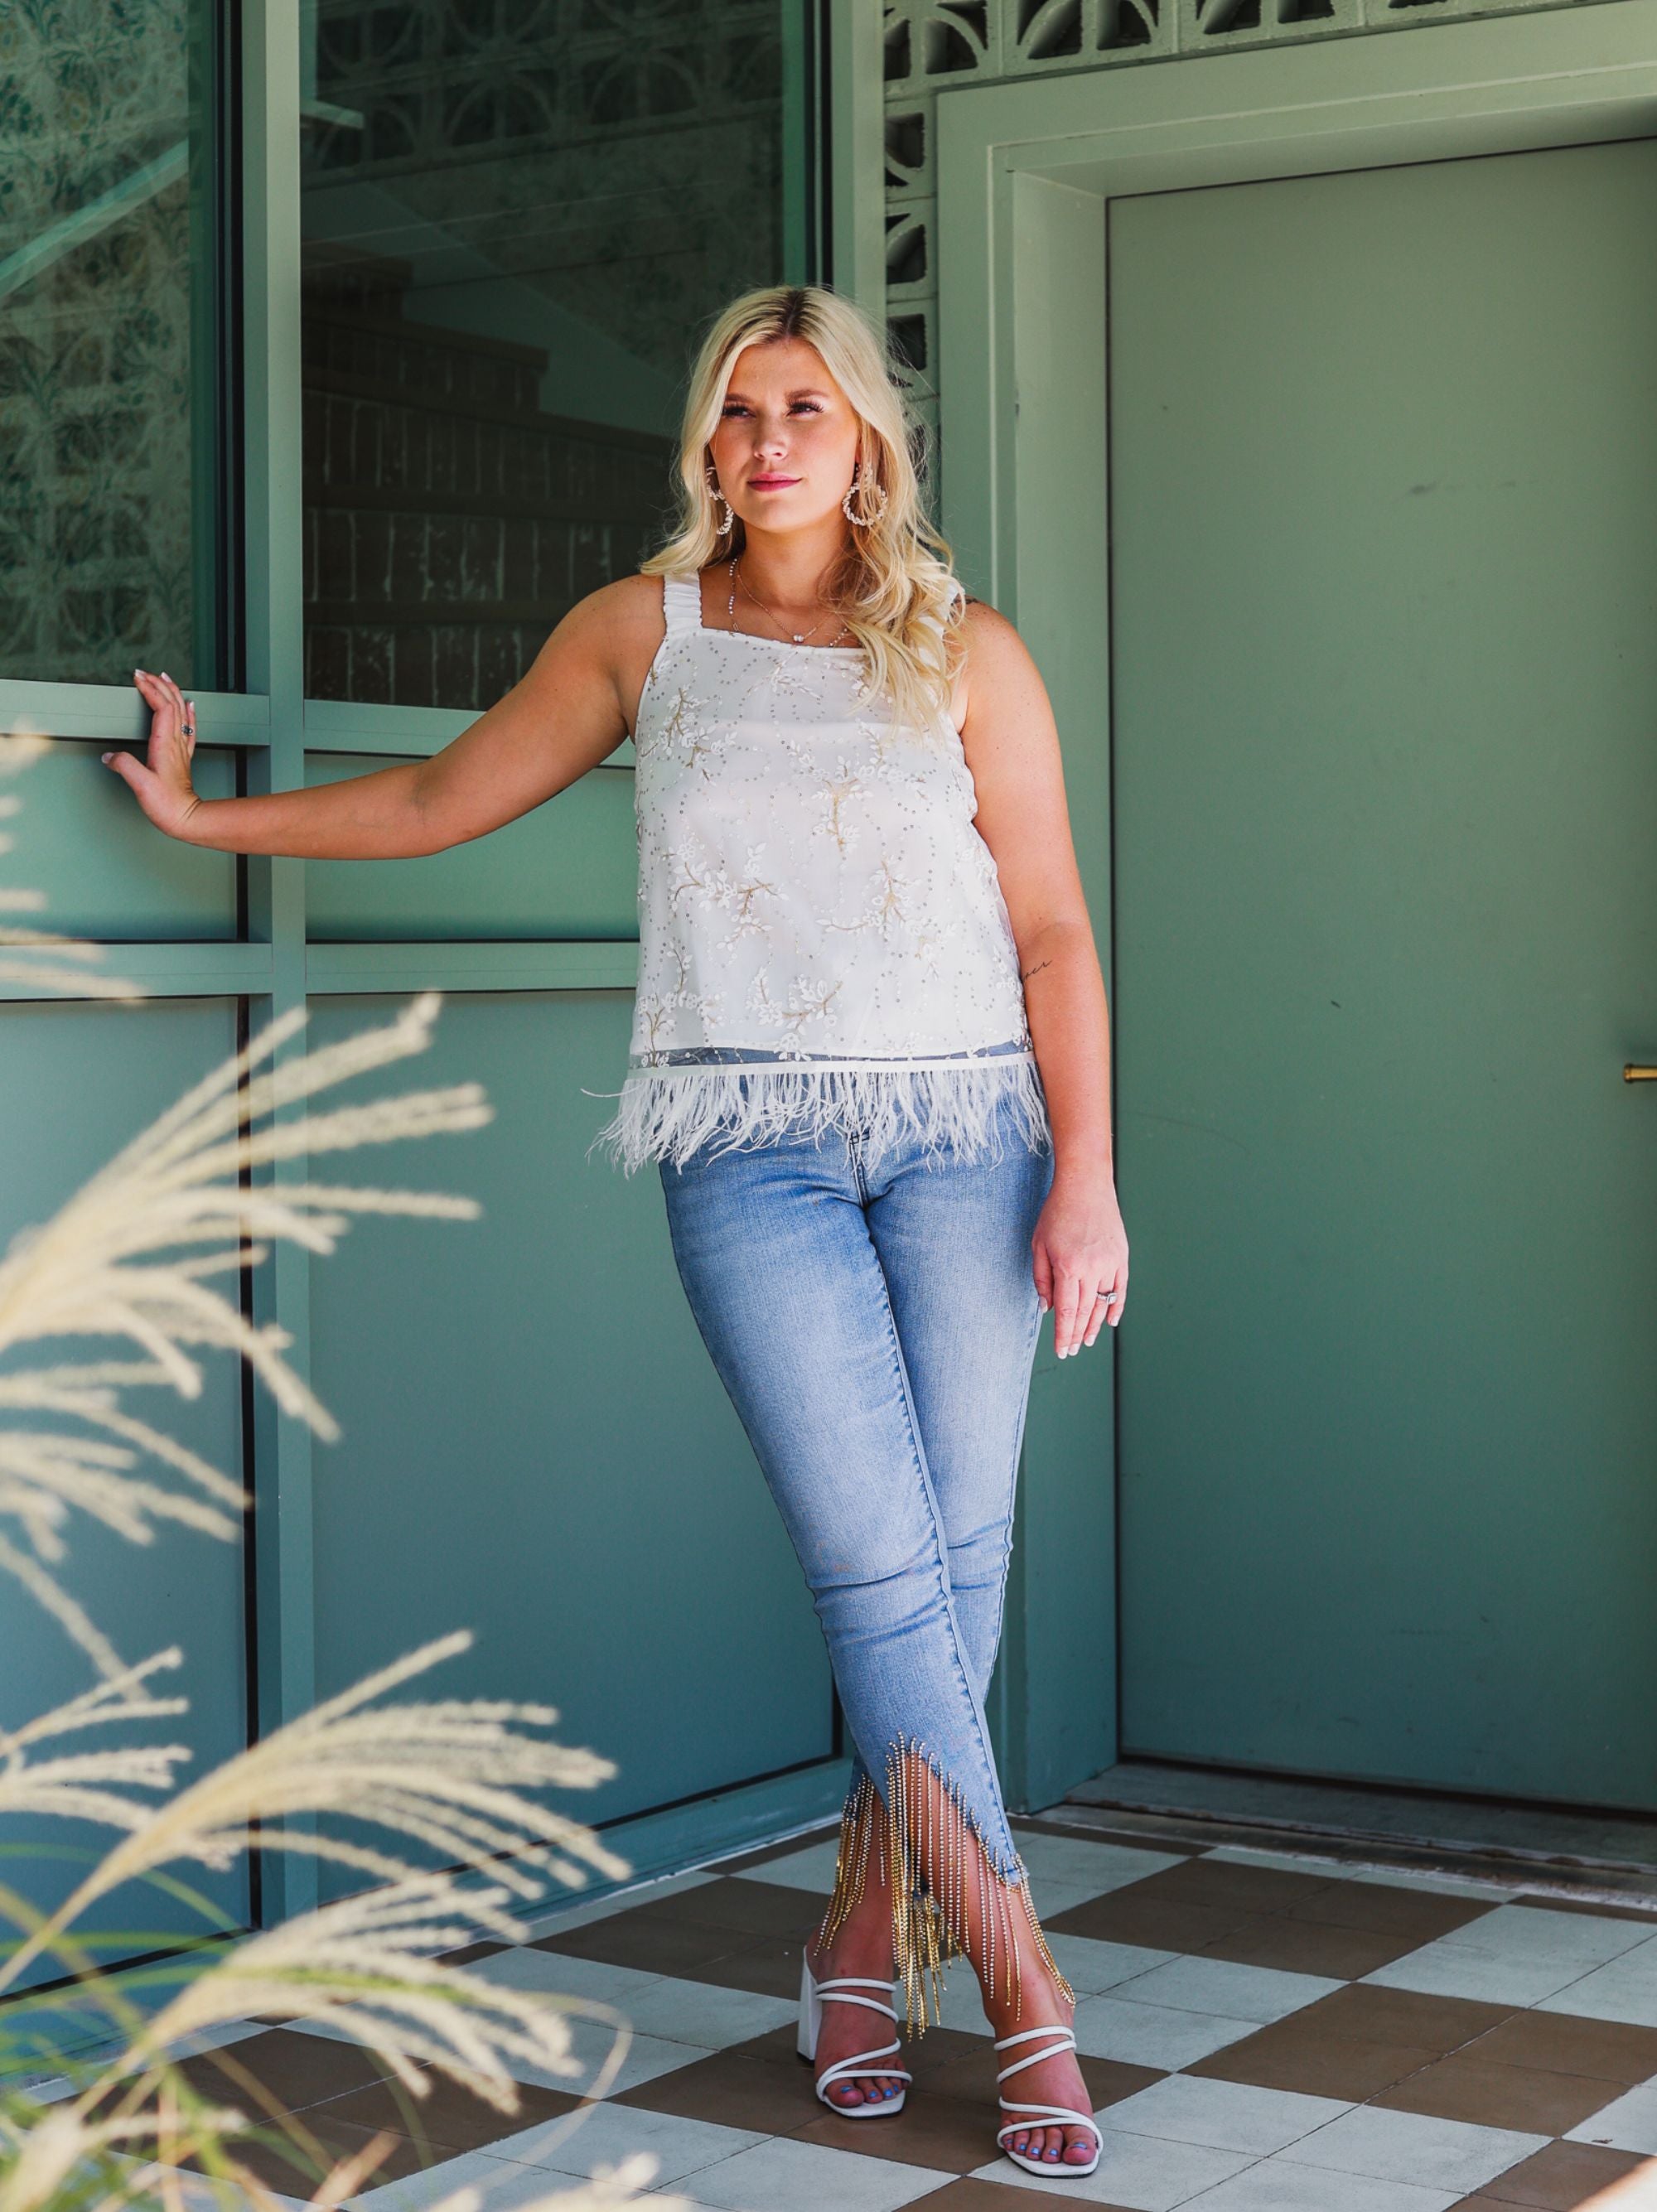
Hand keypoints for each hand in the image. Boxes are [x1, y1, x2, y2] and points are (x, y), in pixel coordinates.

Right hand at [103, 670, 203, 839]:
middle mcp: (175, 743)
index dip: (150, 689)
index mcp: (164, 744)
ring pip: (181, 711)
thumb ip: (123, 765)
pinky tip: (190, 705)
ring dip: (172, 692)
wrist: (187, 818)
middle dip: (159, 684)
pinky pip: (188, 727)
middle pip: (172, 703)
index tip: (138, 678)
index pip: (161, 707)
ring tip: (165, 678)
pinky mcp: (183, 757)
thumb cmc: (167, 805)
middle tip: (145, 673)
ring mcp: (181, 749)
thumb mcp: (140, 784)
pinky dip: (188, 711)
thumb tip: (109, 755)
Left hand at [1032, 1165, 1127, 1357]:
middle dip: (1077, 1335)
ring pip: (1103, 1303)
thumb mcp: (1039, 1244)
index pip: (1067, 1311)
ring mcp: (1110, 1263)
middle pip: (1085, 1312)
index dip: (1063, 1334)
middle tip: (1071, 1351)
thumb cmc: (1057, 1212)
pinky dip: (1115, 1306)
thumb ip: (1042, 1278)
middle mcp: (1091, 1268)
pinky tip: (1109, 1321)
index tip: (1061, 1350)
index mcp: (1068, 1267)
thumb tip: (1047, 1308)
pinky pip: (1120, 1289)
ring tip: (1086, 1341)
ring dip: (1094, 1325)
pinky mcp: (1121, 1257)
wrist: (1085, 1185)